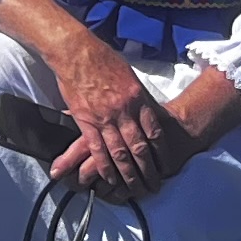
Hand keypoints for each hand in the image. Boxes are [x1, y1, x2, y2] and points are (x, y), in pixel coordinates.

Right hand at [39, 31, 182, 201]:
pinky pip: (97, 150)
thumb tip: (146, 109)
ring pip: (120, 153)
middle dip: (149, 170)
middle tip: (154, 185)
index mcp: (138, 98)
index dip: (161, 152)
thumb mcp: (129, 74)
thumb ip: (138, 96)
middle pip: (140, 147)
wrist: (75, 51)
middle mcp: (124, 111)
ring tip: (136, 189)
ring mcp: (104, 118)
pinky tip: (110, 179)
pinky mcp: (86, 121)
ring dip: (129, 174)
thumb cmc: (102, 58)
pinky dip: (104, 167)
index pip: (154, 132)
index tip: (165, 164)